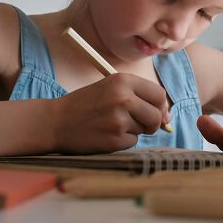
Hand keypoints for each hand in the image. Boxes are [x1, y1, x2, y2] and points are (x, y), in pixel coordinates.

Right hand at [52, 73, 170, 152]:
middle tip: (140, 124)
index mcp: (123, 80)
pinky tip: (106, 134)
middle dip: (153, 123)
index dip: (161, 106)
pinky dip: (123, 141)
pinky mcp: (114, 138)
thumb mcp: (111, 88)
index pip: (159, 94)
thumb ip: (138, 96)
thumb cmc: (86, 104)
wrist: (56, 121)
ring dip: (134, 130)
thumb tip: (166, 117)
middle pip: (157, 114)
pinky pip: (132, 142)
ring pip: (144, 129)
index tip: (157, 113)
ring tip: (113, 124)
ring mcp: (119, 118)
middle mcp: (123, 97)